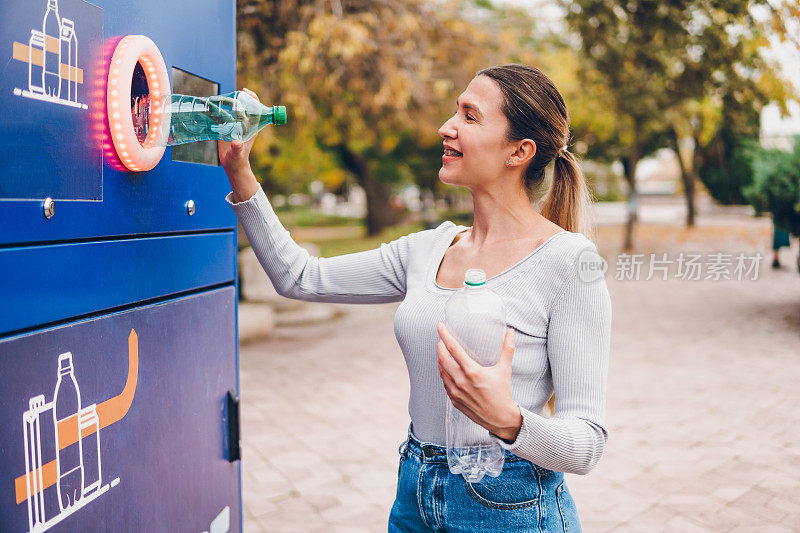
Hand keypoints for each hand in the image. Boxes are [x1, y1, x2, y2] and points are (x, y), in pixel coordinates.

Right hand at [218, 88, 259, 201]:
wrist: (232, 166)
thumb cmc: (238, 160)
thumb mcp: (238, 153)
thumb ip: (237, 148)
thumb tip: (236, 143)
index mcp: (251, 126)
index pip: (255, 107)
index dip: (251, 97)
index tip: (244, 90)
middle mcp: (243, 123)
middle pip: (241, 105)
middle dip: (234, 98)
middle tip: (222, 97)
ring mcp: (234, 124)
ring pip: (230, 109)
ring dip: (223, 103)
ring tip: (212, 100)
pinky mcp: (225, 127)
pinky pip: (221, 115)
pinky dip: (215, 110)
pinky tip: (207, 107)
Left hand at [436, 323, 521, 440]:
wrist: (500, 417)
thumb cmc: (503, 393)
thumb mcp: (505, 369)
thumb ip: (507, 349)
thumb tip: (510, 332)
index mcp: (472, 371)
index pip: (453, 348)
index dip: (444, 335)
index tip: (440, 326)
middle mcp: (461, 381)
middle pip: (443, 358)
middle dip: (440, 346)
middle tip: (441, 340)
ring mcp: (456, 392)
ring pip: (441, 371)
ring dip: (440, 360)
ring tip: (443, 353)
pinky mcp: (454, 400)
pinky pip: (444, 383)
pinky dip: (444, 373)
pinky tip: (447, 369)